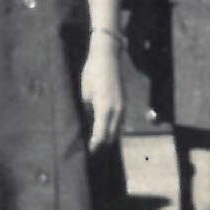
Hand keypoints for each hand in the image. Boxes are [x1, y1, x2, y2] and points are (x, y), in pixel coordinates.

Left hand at [80, 32, 125, 151]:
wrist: (107, 56)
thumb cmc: (92, 73)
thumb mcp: (85, 94)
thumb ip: (88, 111)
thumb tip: (87, 124)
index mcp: (104, 109)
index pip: (101, 135)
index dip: (95, 146)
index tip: (88, 152)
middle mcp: (117, 110)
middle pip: (111, 136)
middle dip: (102, 144)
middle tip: (92, 150)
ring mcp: (123, 106)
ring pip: (117, 129)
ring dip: (109, 136)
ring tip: (98, 142)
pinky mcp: (124, 102)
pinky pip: (120, 121)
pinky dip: (113, 127)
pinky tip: (105, 128)